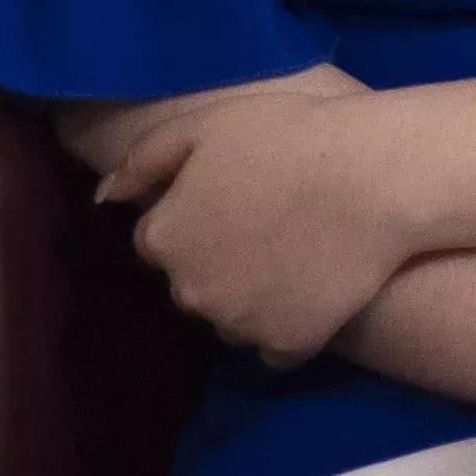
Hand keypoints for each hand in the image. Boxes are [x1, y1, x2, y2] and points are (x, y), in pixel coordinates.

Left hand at [105, 80, 437, 362]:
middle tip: (265, 219)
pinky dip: (285, 326)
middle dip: (215, 258)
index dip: (194, 215)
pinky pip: (272, 348)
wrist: (372, 176)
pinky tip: (310, 288)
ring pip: (229, 317)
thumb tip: (103, 198)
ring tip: (291, 251)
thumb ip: (143, 161)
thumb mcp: (203, 126)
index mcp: (165, 238)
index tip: (232, 194)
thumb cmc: (287, 136)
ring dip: (246, 295)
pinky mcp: (287, 346)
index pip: (159, 240)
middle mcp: (191, 292)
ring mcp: (239, 324)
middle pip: (192, 282)